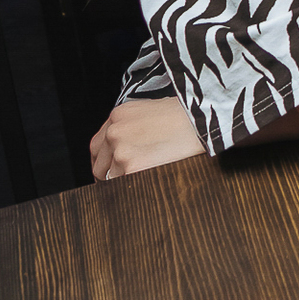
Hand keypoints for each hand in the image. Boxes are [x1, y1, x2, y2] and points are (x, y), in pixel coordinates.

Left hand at [90, 96, 204, 179]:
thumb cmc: (184, 116)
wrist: (200, 121)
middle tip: (128, 180)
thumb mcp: (149, 111)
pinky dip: (133, 187)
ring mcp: (120, 151)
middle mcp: (114, 132)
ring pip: (110, 179)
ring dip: (124, 182)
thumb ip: (130, 128)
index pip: (98, 147)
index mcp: (117, 116)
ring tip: (145, 178)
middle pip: (99, 165)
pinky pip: (122, 186)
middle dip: (110, 175)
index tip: (112, 170)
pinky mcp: (131, 167)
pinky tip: (148, 181)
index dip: (105, 161)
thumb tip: (123, 151)